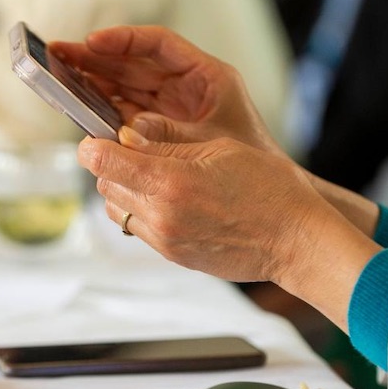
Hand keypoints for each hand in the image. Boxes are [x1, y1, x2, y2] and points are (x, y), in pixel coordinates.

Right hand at [51, 25, 282, 155]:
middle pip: (133, 65)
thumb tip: (127, 132)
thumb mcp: (211, 143)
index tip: (93, 42)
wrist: (266, 199)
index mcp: (204, 77)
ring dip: (94, 84)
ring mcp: (170, 111)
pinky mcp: (159, 134)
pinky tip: (82, 110)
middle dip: (97, 59)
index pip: (158, 45)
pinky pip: (125, 117)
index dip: (123, 41)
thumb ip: (169, 134)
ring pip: (125, 89)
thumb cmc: (251, 163)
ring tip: (62, 78)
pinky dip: (104, 113)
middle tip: (60, 55)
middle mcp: (184, 89)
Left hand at [77, 125, 379, 327]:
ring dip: (122, 190)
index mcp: (169, 181)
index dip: (92, 147)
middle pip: (105, 185)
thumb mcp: (217, 149)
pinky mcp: (171, 254)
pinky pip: (137, 228)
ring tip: (151, 177)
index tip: (94, 140)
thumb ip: (167, 142)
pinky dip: (140, 211)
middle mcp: (160, 214)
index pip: (103, 161)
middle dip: (111, 165)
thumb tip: (128, 134)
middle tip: (131, 151)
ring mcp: (164, 239)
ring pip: (115, 210)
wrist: (295, 240)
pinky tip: (168, 199)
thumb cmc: (267, 188)